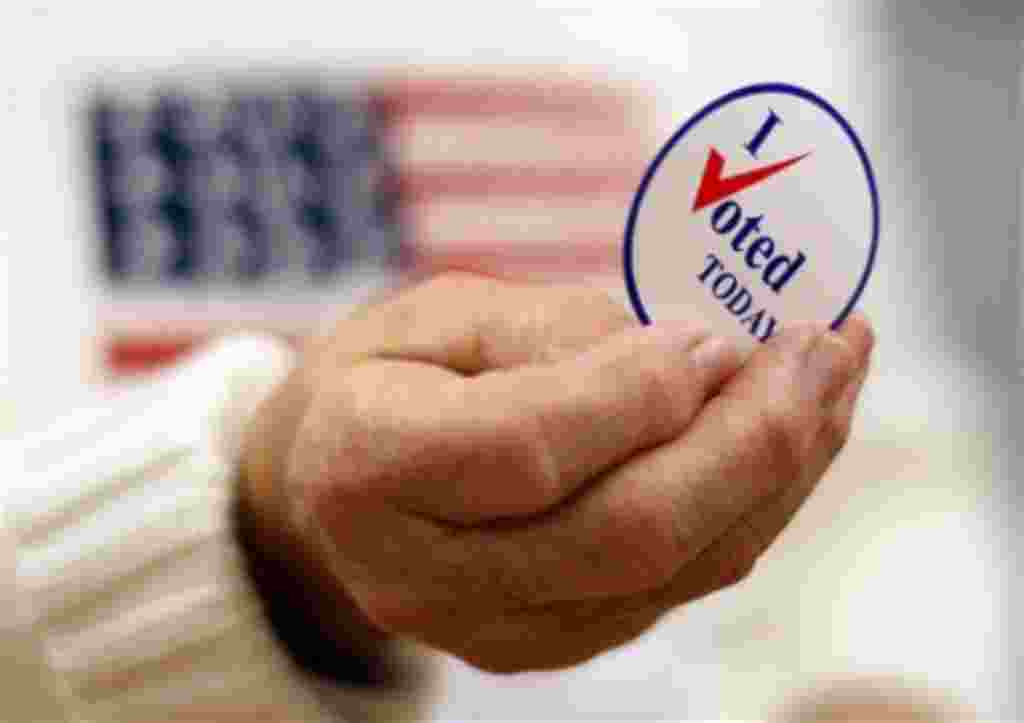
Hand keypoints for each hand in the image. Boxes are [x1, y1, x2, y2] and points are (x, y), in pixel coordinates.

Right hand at [241, 272, 872, 673]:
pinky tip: (790, 435)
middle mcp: (427, 573)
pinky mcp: (554, 640)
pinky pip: (681, 583)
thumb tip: (702, 356)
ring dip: (777, 469)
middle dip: (749, 438)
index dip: (635, 392)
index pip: (523, 449)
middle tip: (825, 345)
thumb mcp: (436, 314)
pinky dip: (754, 504)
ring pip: (672, 568)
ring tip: (833, 376)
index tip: (716, 330)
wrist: (336, 485)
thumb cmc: (387, 377)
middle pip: (623, 533)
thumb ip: (552, 330)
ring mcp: (495, 626)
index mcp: (366, 466)